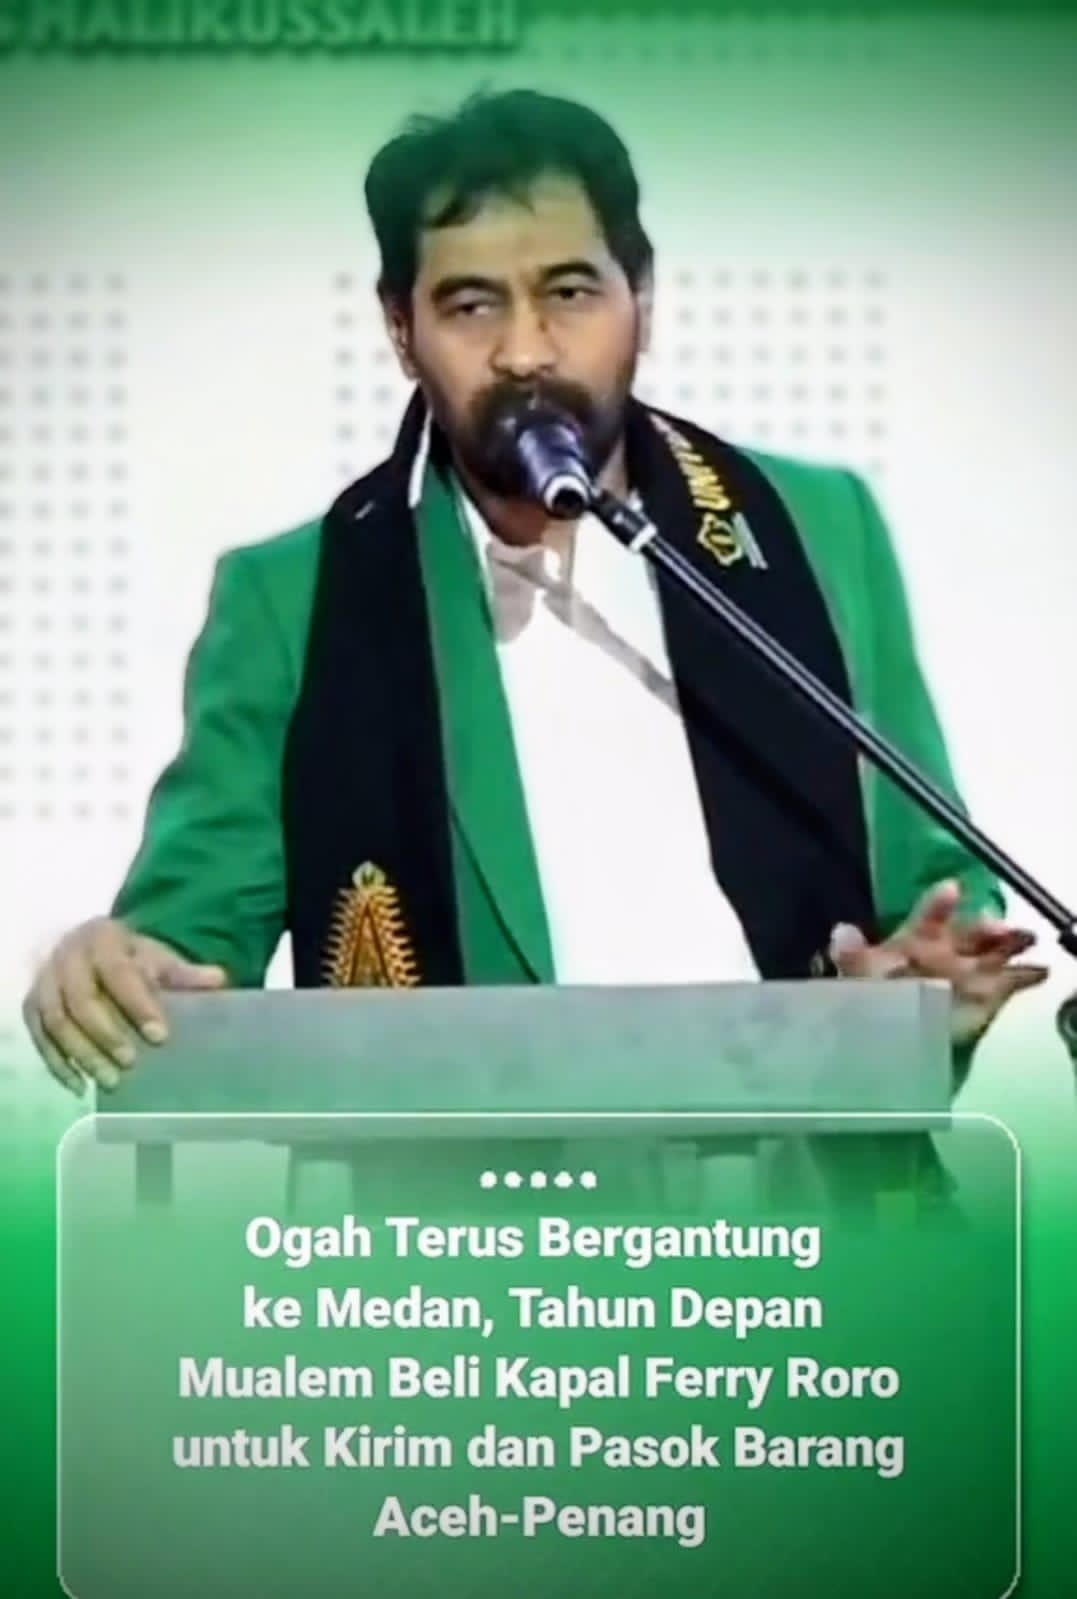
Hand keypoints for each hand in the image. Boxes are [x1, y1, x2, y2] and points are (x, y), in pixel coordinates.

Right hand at [22, 918, 227, 1095]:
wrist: (95, 949)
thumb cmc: (133, 957)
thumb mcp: (160, 958)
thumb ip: (185, 973)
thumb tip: (219, 980)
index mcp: (102, 938)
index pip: (118, 973)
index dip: (138, 1005)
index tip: (160, 1036)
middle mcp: (66, 957)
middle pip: (80, 1000)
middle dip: (106, 1034)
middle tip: (131, 1064)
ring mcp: (45, 982)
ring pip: (56, 1021)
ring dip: (82, 1054)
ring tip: (111, 1081)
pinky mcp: (32, 1006)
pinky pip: (39, 1038)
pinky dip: (58, 1064)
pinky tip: (80, 1087)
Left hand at [827, 880, 1047, 1045]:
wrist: (892, 1044)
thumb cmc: (874, 1003)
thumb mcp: (857, 977)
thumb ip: (852, 956)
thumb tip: (842, 932)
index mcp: (917, 940)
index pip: (930, 916)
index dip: (940, 903)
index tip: (952, 890)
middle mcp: (947, 951)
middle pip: (972, 932)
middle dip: (985, 926)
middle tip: (996, 926)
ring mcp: (970, 972)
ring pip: (996, 949)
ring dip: (1010, 941)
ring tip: (1023, 937)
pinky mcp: (989, 996)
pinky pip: (1014, 979)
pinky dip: (1028, 974)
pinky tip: (1040, 970)